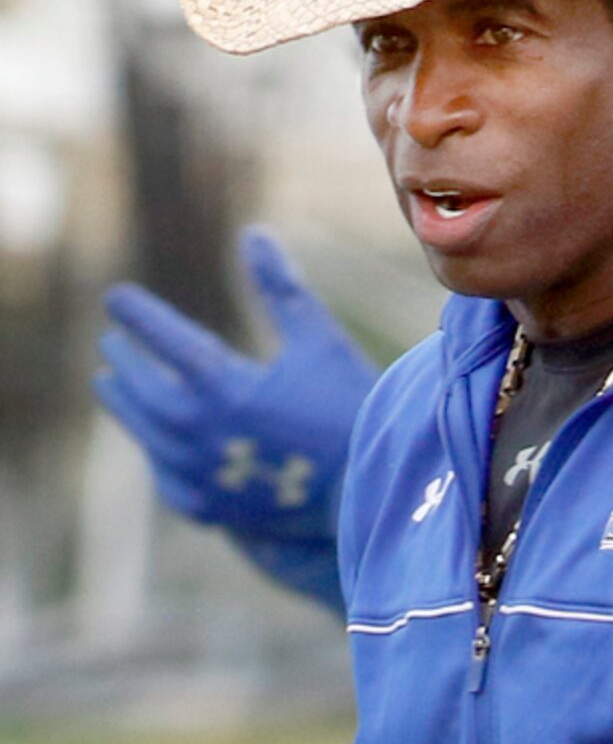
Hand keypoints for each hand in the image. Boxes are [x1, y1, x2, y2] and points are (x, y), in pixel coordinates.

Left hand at [94, 227, 376, 610]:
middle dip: (126, 359)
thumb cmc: (351, 412)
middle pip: (141, 387)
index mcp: (221, 385)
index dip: (139, 314)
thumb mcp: (321, 343)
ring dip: (125, 403)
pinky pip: (165, 475)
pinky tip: (155, 443)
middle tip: (113, 342)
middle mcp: (196, 431)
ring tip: (113, 384)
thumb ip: (282, 290)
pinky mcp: (207, 508)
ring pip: (144, 431)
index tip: (117, 298)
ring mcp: (197, 474)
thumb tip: (253, 234)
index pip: (164, 338)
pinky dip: (154, 452)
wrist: (369, 494)